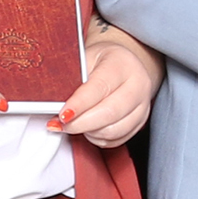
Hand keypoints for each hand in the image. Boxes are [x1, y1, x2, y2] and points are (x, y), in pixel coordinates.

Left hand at [59, 21, 161, 148]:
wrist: (121, 64)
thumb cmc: (101, 61)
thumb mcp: (84, 59)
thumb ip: (71, 79)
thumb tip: (54, 102)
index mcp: (123, 64)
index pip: (100, 88)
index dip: (79, 104)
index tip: (62, 115)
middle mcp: (138, 85)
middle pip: (110, 112)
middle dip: (81, 123)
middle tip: (61, 124)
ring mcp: (142, 106)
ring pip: (114, 130)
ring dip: (89, 132)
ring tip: (74, 124)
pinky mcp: (140, 122)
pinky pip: (117, 139)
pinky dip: (98, 138)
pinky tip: (89, 128)